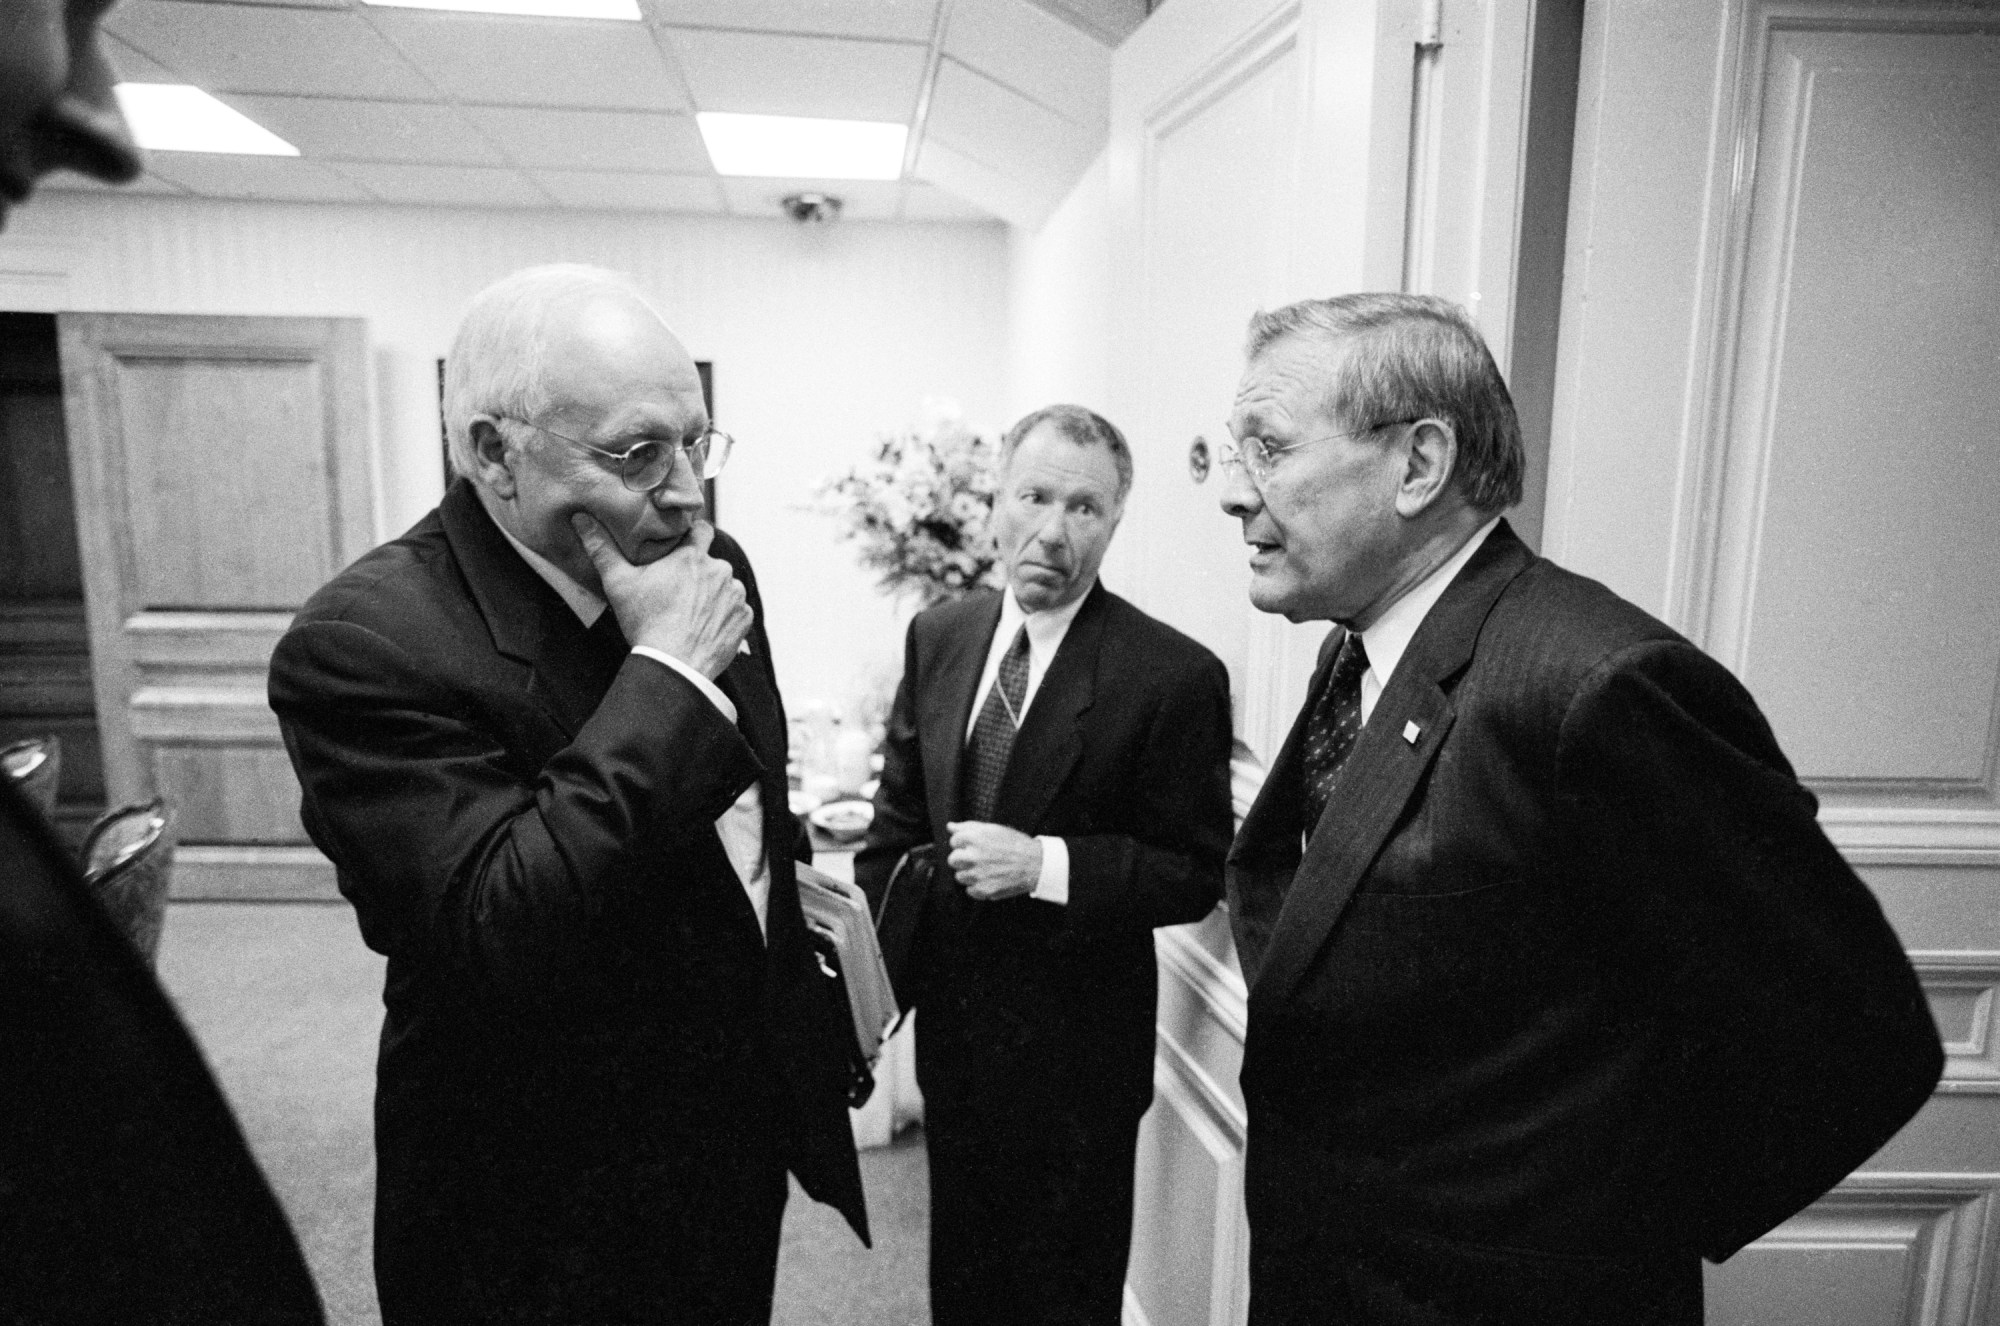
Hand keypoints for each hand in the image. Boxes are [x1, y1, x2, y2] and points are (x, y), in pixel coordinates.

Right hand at [572, 514, 750, 677]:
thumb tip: (581, 518)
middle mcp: (720, 570)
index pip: (701, 529)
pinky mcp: (744, 619)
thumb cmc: (646, 623)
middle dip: (699, 571)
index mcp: (693, 556)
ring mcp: (735, 595)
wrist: (675, 666)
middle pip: (712, 561)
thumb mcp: (618, 584)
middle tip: (679, 588)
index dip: (692, 535)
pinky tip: (705, 626)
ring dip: (714, 593)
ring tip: (692, 612)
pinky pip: (736, 610)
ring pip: (726, 586)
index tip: (681, 546)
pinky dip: (724, 616)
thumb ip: (602, 548)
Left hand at [945, 821, 1041, 901]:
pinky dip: (978, 887)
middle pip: (953, 860)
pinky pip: (970, 890)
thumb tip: (950, 826)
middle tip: (978, 859)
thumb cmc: (1016, 845)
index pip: (954, 841)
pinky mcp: (982, 890)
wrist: (1036, 864)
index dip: (965, 843)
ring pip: (960, 876)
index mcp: (975, 838)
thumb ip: (968, 827)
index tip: (975, 846)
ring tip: (987, 870)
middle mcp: (973, 856)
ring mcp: (977, 874)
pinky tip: (990, 879)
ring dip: (970, 874)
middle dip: (962, 859)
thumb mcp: (994, 829)